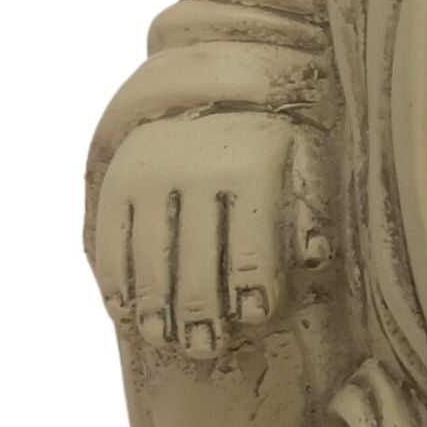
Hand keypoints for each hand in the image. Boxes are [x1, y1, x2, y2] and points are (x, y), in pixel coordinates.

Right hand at [90, 114, 330, 357]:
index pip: (250, 245)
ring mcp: (150, 176)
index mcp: (249, 168)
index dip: (252, 287)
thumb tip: (315, 257)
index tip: (253, 316)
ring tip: (164, 338)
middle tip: (205, 347)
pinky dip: (115, 279)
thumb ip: (309, 208)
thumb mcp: (301, 158)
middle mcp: (195, 171)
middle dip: (203, 313)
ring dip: (156, 307)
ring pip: (150, 257)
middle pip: (197, 261)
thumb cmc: (265, 138)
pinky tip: (124, 311)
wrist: (210, 80)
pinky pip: (112, 239)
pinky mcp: (117, 181)